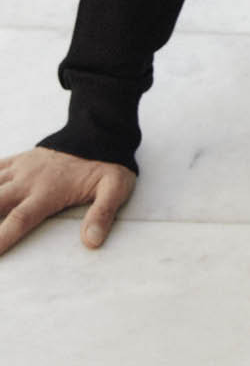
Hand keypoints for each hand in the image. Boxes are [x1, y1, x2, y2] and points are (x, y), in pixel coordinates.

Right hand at [0, 147, 135, 254]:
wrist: (100, 130)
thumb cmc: (107, 163)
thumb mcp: (115, 186)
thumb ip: (103, 213)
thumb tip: (92, 242)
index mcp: (48, 191)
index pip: (19, 219)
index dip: (0, 237)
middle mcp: (28, 180)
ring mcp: (20, 168)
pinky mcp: (18, 160)